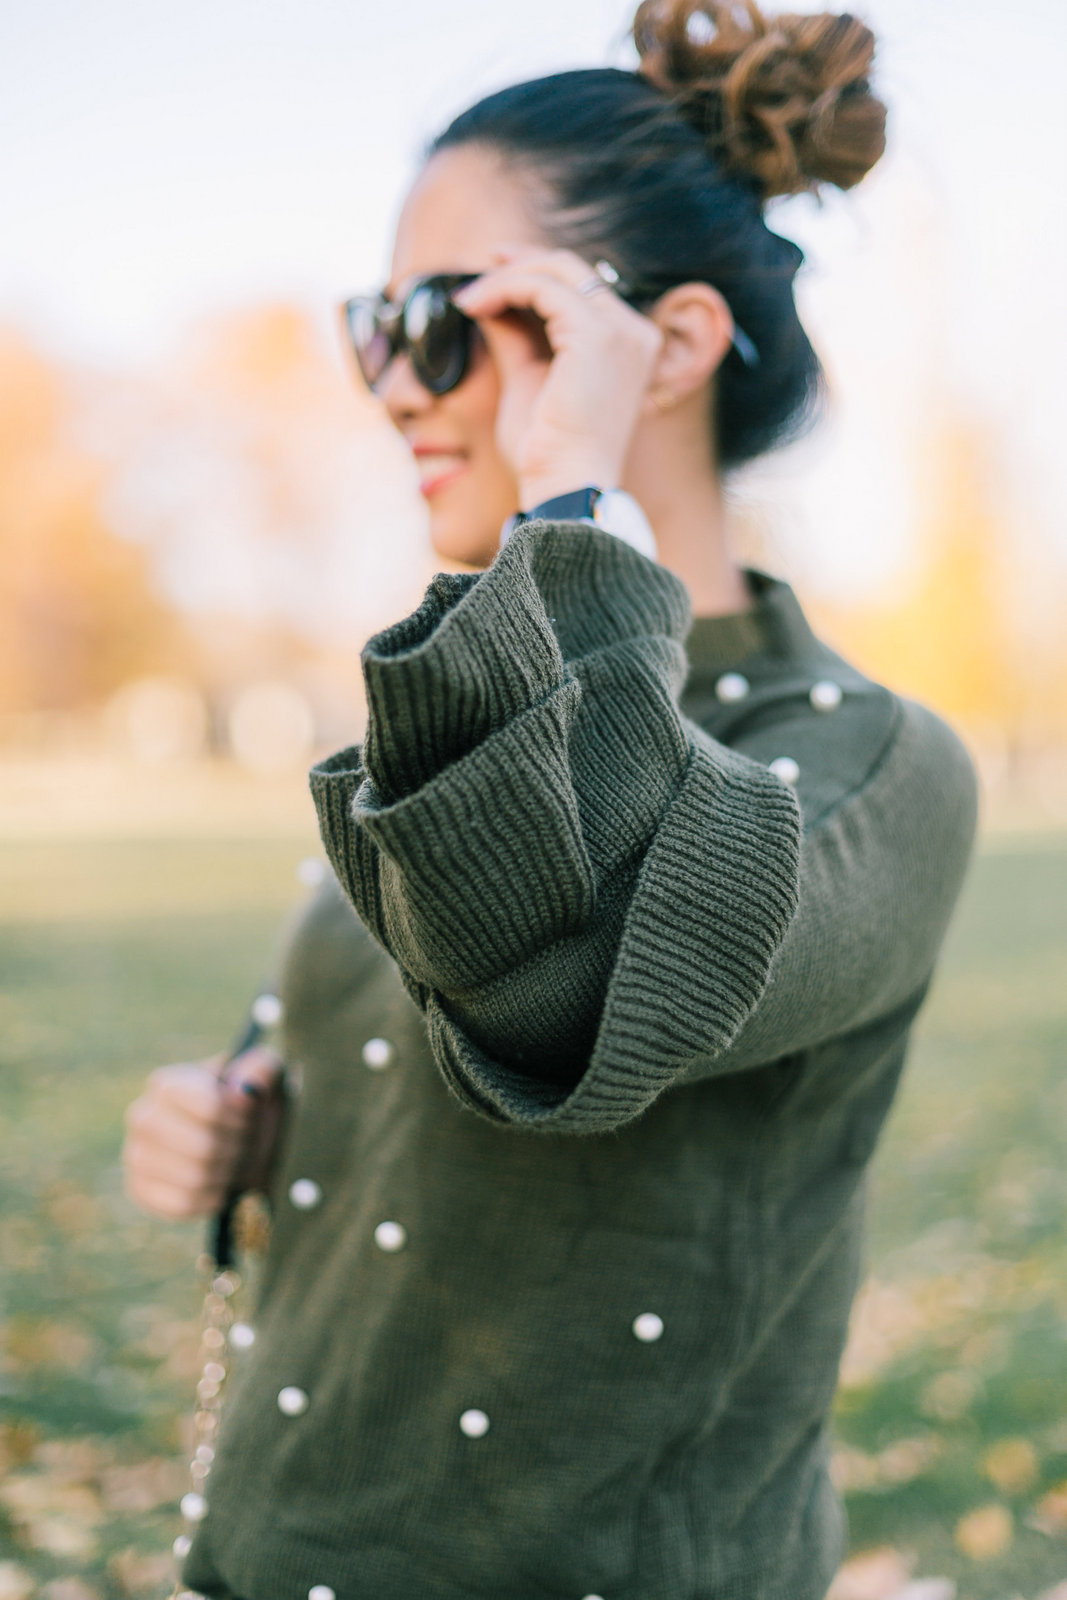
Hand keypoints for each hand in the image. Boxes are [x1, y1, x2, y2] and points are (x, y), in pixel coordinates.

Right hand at [122, 1046, 284, 1220]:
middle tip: (246, 1145)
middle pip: (203, 1146)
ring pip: (194, 1178)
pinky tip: (219, 1185)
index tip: (250, 1118)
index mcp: (169, 1083)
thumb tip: (244, 1088)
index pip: (211, 1106)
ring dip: (227, 1175)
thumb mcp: (266, 1078)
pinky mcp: (140, 1189)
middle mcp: (143, 1116)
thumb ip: (264, 1068)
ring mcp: (136, 1155)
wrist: (240, 1147)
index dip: (240, 1118)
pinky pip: (181, 1205)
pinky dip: (211, 1198)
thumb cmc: (250, 1109)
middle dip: (237, 1149)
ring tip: (234, 1163)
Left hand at [452, 247, 663, 509]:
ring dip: (505, 278)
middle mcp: (634, 333)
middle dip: (520, 263)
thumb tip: (490, 300)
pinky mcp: (595, 336)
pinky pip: (542, 289)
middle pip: (573, 270)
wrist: (563, 488)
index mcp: (628, 346)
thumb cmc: (547, 453)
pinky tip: (474, 306)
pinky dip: (504, 288)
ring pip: (557, 271)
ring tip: (467, 300)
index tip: (493, 274)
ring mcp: (621, 332)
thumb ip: (517, 337)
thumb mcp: (529, 380)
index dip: (535, 273)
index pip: (582, 289)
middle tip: (476, 273)